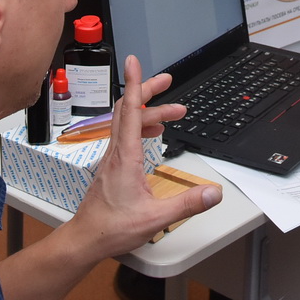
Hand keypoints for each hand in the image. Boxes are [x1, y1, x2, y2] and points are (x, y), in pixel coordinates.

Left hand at [70, 55, 220, 259]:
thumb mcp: (155, 218)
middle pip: (128, 110)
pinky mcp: (112, 167)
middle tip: (167, 79)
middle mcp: (116, 153)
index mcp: (126, 157)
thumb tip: (213, 191)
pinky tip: (153, 134)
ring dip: (149, 111)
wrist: (86, 239)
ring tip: (173, 112)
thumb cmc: (112, 228)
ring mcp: (112, 159)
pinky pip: (125, 137)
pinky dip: (140, 127)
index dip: (134, 83)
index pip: (130, 111)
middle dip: (147, 90)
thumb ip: (187, 204)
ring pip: (126, 123)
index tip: (133, 61)